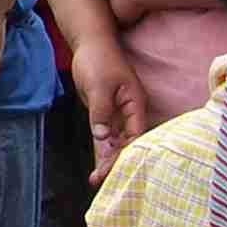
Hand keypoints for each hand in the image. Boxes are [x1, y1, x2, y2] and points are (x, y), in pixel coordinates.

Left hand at [71, 37, 150, 182]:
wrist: (90, 45)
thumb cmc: (98, 61)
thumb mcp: (99, 86)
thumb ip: (101, 111)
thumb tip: (102, 137)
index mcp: (136, 104)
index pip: (135, 134)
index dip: (127, 152)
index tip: (115, 168)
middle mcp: (130, 112)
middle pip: (127, 142)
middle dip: (115, 162)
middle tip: (101, 180)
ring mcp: (118, 115)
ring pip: (115, 143)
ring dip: (107, 160)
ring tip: (96, 181)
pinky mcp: (104, 115)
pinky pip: (104, 137)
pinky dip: (101, 151)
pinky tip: (97, 168)